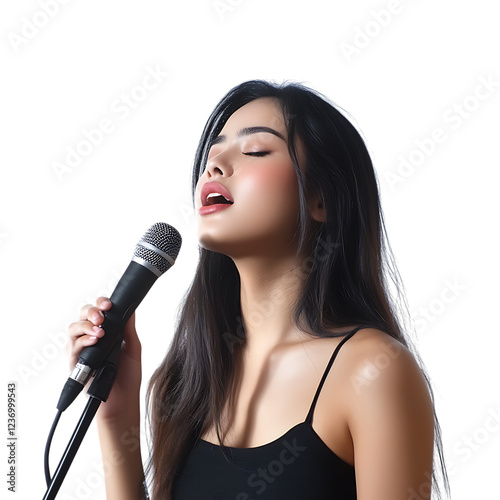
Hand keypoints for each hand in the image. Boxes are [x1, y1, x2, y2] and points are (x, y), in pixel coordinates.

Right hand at [67, 297, 141, 420]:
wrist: (124, 401)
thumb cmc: (128, 377)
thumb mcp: (133, 348)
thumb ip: (129, 329)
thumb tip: (130, 309)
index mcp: (105, 333)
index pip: (97, 312)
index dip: (100, 304)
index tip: (108, 304)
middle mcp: (90, 340)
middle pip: (82, 316)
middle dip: (90, 312)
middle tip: (101, 317)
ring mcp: (81, 351)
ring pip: (73, 329)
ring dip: (86, 326)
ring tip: (100, 332)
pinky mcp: (75, 364)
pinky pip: (72, 348)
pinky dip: (83, 342)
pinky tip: (94, 341)